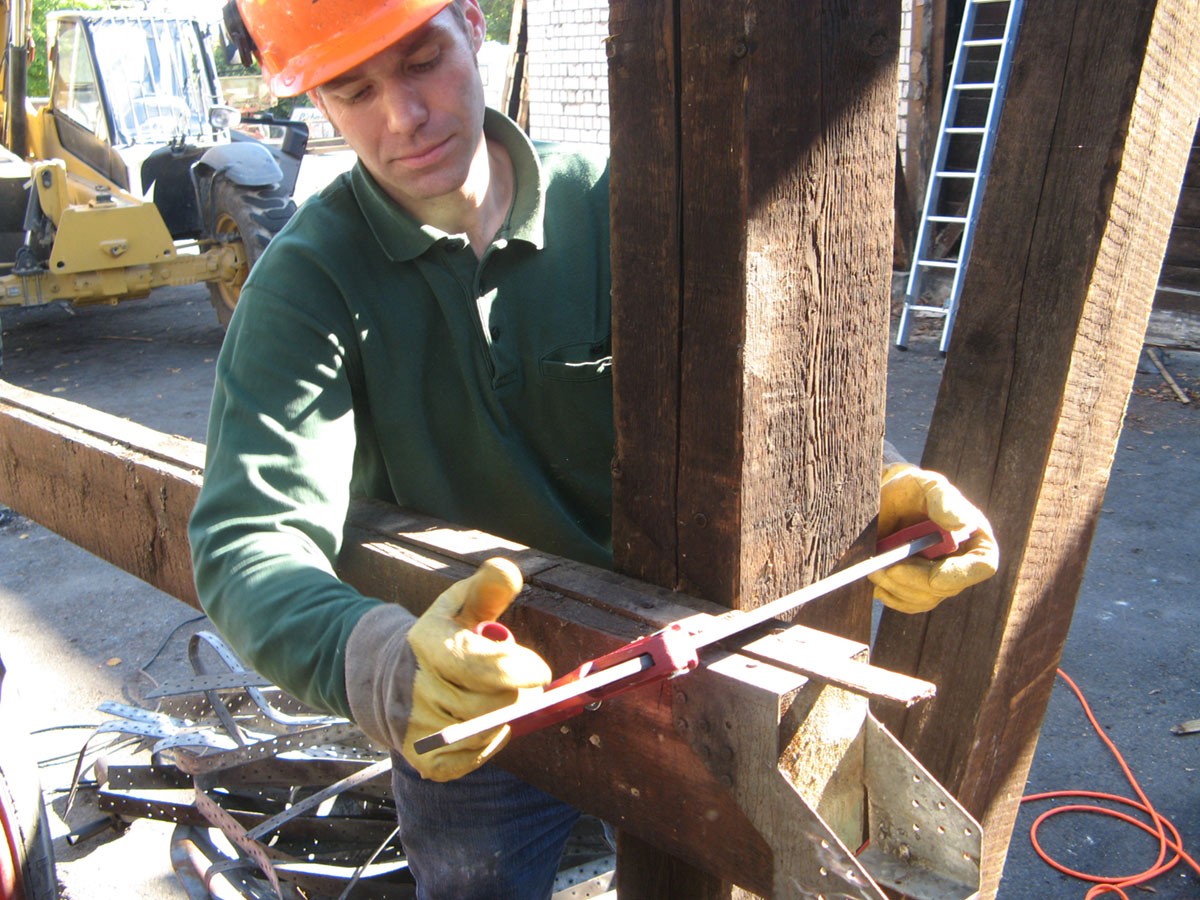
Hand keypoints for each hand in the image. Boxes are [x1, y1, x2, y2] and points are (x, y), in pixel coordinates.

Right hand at [402, 558, 550, 780]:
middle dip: (522, 695)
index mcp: (428, 645)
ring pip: (488, 732)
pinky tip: (486, 724)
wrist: (387, 679)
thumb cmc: (440, 639)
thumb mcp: (459, 606)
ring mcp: (419, 728)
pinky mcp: (424, 759)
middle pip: (494, 704)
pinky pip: (474, 758)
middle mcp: (418, 689)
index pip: (486, 667)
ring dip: (507, 718)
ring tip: (503, 700)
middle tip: (529, 686)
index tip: (541, 670)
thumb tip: (510, 572)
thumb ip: (488, 588)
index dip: (524, 669)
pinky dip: (490, 744)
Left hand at [869, 463, 998, 612]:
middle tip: (884, 568)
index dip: (960, 575)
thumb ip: (944, 501)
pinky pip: (908, 603)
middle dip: (914, 580)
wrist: (884, 502)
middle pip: (947, 588)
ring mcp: (939, 578)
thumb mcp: (927, 487)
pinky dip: (891, 594)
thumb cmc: (912, 490)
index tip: (934, 578)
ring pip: (924, 598)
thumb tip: (962, 524)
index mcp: (975, 539)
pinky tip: (876, 580)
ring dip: (897, 586)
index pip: (983, 565)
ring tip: (874, 568)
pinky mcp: (916, 588)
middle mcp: (961, 563)